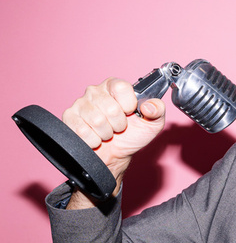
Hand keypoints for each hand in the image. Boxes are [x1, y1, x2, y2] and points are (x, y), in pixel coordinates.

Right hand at [62, 78, 165, 201]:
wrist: (116, 155)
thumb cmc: (133, 136)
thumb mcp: (152, 123)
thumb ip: (157, 110)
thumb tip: (149, 106)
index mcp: (115, 86)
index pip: (121, 87)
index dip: (128, 104)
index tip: (131, 113)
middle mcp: (96, 91)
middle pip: (110, 107)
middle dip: (119, 124)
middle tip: (119, 128)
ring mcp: (80, 104)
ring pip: (96, 120)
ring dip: (107, 133)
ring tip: (108, 133)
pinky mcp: (69, 118)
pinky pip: (82, 130)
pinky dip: (94, 140)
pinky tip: (96, 138)